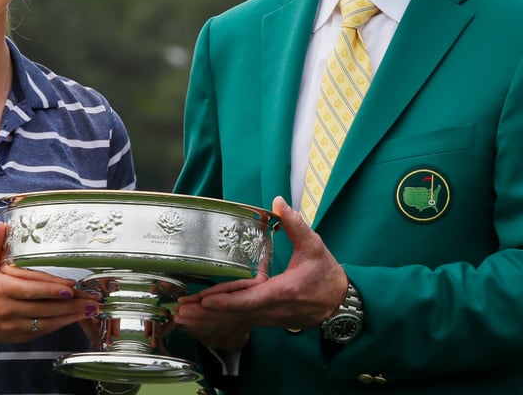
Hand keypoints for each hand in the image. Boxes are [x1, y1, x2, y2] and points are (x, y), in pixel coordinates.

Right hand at [0, 222, 97, 345]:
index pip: (30, 289)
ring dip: (69, 317)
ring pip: (45, 322)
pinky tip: (73, 319)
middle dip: (70, 305)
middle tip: (92, 300)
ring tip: (89, 310)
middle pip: (43, 308)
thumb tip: (2, 226)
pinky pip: (40, 331)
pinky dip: (58, 325)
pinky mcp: (15, 337)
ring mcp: (12, 325)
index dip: (52, 289)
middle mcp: (7, 309)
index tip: (72, 287)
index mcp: (0, 289)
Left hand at [182, 197, 347, 331]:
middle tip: (182, 307)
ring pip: (237, 318)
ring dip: (212, 316)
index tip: (207, 299)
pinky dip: (223, 317)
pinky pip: (243, 319)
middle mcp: (273, 310)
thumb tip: (278, 202)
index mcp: (283, 291)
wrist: (340, 303)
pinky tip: (205, 313)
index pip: (250, 299)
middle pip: (236, 312)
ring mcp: (271, 318)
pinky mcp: (269, 320)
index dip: (227, 300)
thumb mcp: (313, 246)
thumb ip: (296, 224)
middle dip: (208, 311)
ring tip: (185, 311)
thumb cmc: (326, 275)